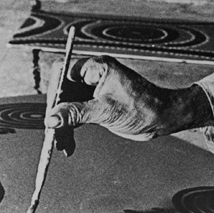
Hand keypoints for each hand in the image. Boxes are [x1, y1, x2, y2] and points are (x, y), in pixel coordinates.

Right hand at [45, 55, 211, 140]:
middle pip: (64, 90)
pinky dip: (71, 127)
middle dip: (57, 113)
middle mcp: (95, 75)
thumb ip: (76, 112)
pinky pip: (76, 112)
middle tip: (54, 134)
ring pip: (68, 104)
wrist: (163, 118)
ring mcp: (96, 89)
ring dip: (63, 124)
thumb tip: (51, 118)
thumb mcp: (106, 111)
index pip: (64, 72)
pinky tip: (68, 143)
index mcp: (98, 67)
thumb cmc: (143, 108)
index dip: (54, 92)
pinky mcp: (98, 103)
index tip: (50, 113)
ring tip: (62, 145)